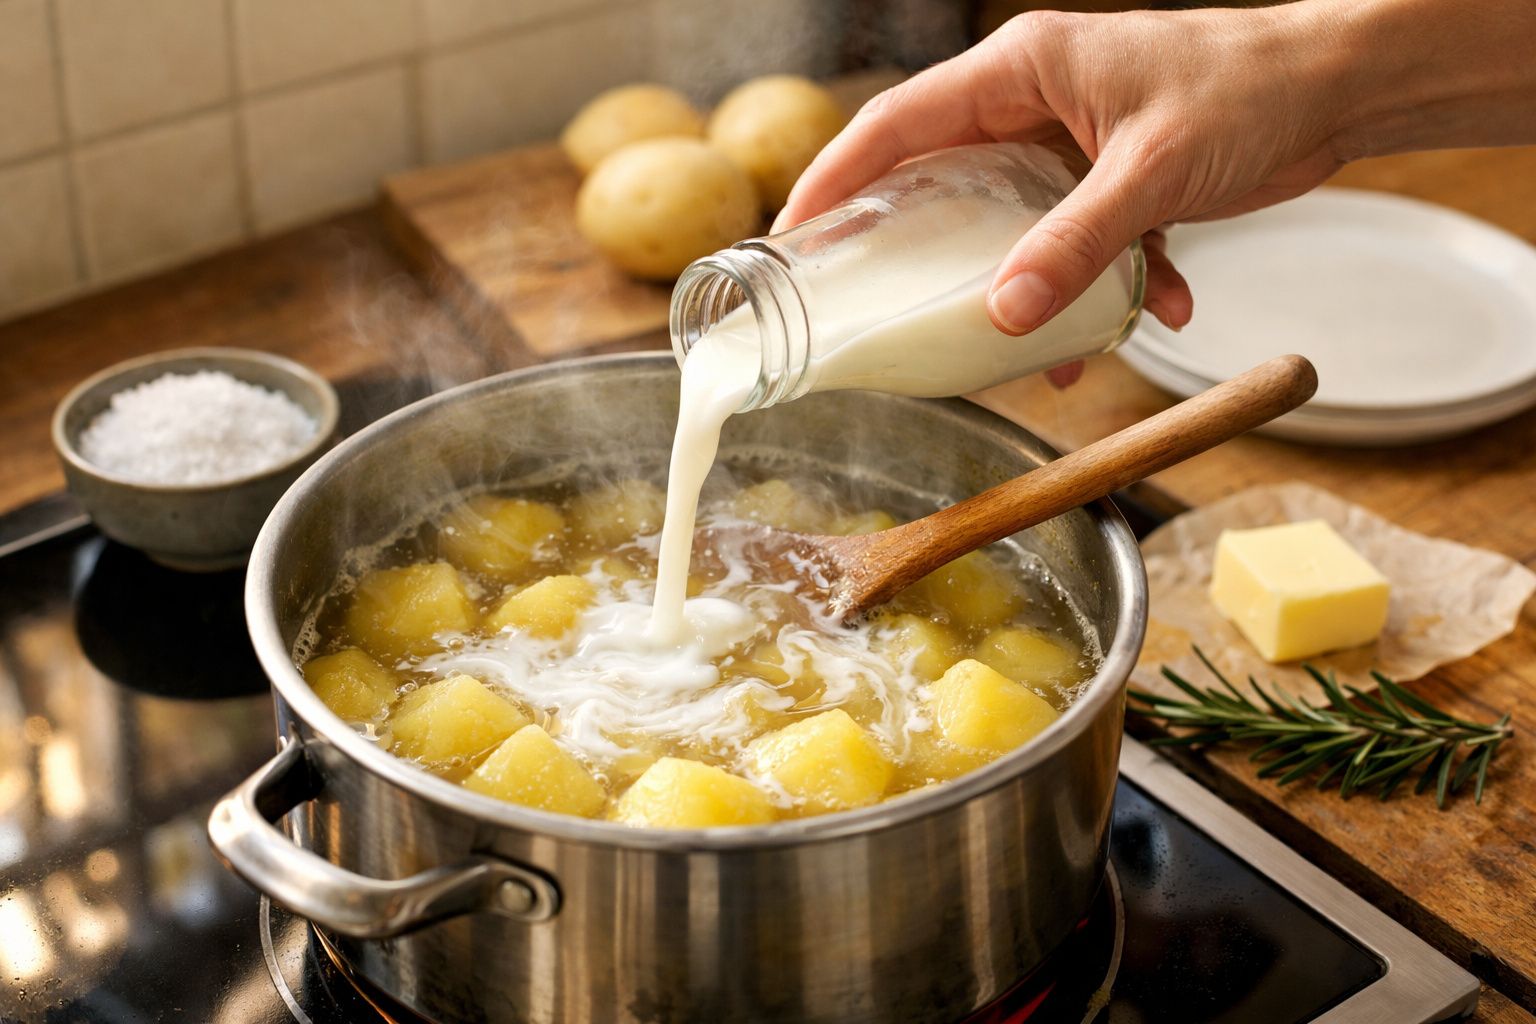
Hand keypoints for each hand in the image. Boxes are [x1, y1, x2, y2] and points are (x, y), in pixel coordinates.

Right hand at [775, 5, 1354, 337]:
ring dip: (1024, 284)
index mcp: (1019, 70)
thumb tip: (1005, 315)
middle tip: (874, 306)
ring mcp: (1068, 139)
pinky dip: (1102, 281)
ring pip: (1009, 221)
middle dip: (915, 248)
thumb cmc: (1249, 89)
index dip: (836, 180)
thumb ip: (1074, 244)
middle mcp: (1032, 101)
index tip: (794, 241)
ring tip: (1034, 347)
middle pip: (939, 177)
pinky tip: (1150, 309)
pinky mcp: (1109, 176)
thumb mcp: (1151, 172)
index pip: (896, 123)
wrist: (1340, 88)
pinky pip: (1075, 238)